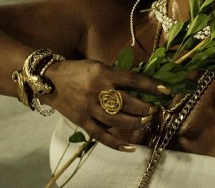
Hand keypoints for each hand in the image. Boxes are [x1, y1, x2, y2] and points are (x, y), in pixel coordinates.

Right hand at [47, 59, 168, 150]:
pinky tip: (130, 148)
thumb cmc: (77, 70)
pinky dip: (116, 144)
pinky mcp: (82, 122)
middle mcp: (98, 90)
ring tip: (145, 121)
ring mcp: (89, 108)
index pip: (133, 80)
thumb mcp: (98, 65)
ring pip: (117, 120)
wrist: (49, 80)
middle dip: (144, 108)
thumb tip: (139, 86)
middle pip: (127, 102)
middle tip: (153, 109)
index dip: (151, 85)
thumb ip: (116, 75)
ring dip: (135, 122)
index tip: (166, 90)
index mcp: (103, 73)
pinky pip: (101, 136)